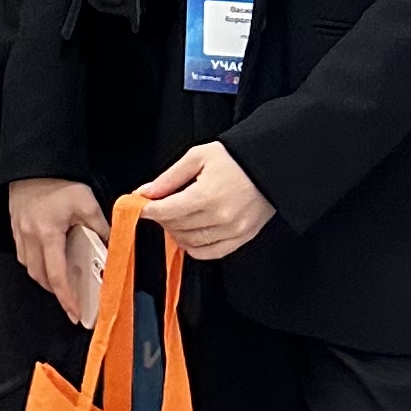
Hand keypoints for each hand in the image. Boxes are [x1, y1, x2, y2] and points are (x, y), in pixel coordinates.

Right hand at [9, 175, 111, 326]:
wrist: (34, 163)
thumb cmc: (58, 181)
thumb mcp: (87, 204)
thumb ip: (101, 228)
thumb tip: (112, 247)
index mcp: (47, 234)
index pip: (56, 275)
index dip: (66, 298)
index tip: (75, 312)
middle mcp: (30, 237)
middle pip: (40, 277)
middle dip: (56, 293)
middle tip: (72, 302)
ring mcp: (20, 233)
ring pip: (29, 267)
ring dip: (45, 279)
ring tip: (62, 284)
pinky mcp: (16, 226)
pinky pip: (23, 254)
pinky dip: (36, 264)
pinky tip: (47, 261)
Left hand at [139, 142, 276, 261]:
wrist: (270, 167)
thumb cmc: (235, 159)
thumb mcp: (197, 157)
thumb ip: (169, 177)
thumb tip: (146, 192)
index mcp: (207, 195)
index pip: (167, 211)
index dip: (148, 210)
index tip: (139, 206)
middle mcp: (221, 217)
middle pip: (176, 227)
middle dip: (161, 218)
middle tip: (158, 207)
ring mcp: (233, 231)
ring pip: (190, 242)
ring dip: (176, 232)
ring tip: (174, 218)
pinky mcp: (242, 238)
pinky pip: (211, 253)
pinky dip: (194, 247)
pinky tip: (189, 233)